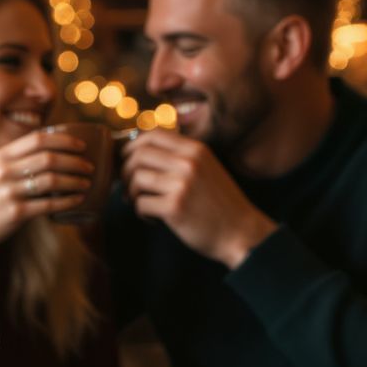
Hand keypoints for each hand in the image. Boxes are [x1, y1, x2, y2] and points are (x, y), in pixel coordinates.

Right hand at [0, 130, 93, 253]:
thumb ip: (18, 158)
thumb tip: (55, 148)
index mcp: (1, 155)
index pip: (38, 139)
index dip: (64, 140)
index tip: (81, 145)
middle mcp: (4, 171)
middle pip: (48, 158)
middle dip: (75, 161)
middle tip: (89, 166)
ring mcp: (9, 192)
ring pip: (51, 180)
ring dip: (74, 181)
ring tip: (86, 183)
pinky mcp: (15, 212)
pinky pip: (48, 204)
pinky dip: (67, 201)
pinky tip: (78, 199)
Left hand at [121, 128, 275, 267]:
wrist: (241, 232)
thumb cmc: (219, 204)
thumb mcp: (206, 169)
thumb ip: (180, 157)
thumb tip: (137, 153)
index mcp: (196, 149)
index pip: (153, 134)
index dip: (132, 145)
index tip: (126, 159)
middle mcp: (188, 162)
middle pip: (138, 155)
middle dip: (125, 171)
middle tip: (127, 187)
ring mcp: (182, 184)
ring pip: (136, 179)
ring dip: (132, 194)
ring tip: (142, 204)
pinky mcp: (175, 208)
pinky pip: (141, 204)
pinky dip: (141, 213)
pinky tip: (153, 220)